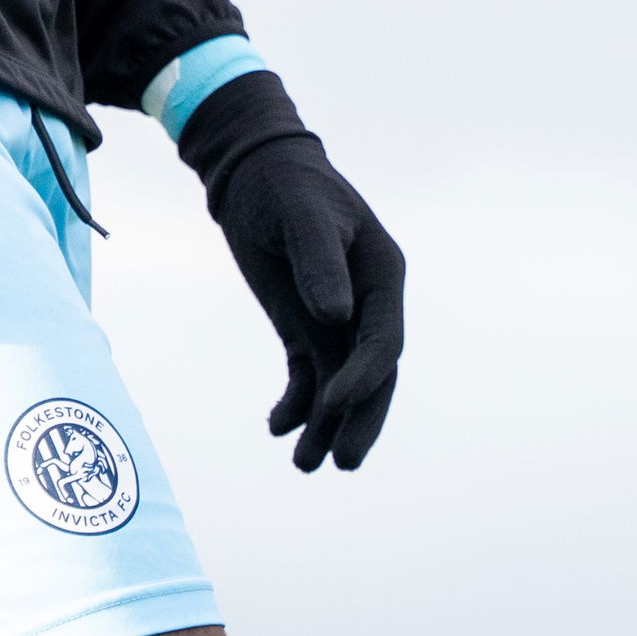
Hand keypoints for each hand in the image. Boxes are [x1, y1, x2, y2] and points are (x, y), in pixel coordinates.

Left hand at [176, 71, 403, 470]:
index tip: (334, 406)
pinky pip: (308, 375)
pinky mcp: (306, 326)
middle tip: (340, 463)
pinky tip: (277, 426)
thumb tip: (337, 317)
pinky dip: (297, 404)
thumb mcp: (301, 215)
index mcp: (381, 274)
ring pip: (340, 384)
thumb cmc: (283, 183)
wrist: (253, 170)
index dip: (364, 377)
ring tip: (303, 465)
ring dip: (326, 424)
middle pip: (372, 375)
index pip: (383, 340)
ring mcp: (337, 318)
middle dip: (358, 420)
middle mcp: (366, 303)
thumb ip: (319, 261)